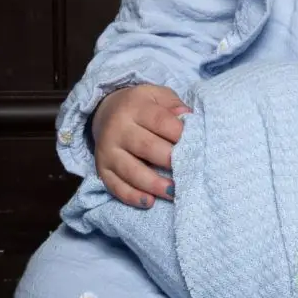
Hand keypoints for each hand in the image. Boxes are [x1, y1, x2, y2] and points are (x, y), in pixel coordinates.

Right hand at [91, 83, 191, 208]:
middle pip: (146, 146)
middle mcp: (118, 129)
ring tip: (173, 192)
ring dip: (154, 184)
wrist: (105, 111)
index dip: (179, 134)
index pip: (160, 121)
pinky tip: (149, 202)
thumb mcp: (157, 96)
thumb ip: (173, 104)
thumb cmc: (141, 106)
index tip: (196, 144)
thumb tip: (188, 118)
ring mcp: (108, 151)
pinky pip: (115, 186)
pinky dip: (132, 196)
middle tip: (189, 169)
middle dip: (169, 160)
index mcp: (135, 107)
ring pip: (131, 171)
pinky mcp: (102, 169)